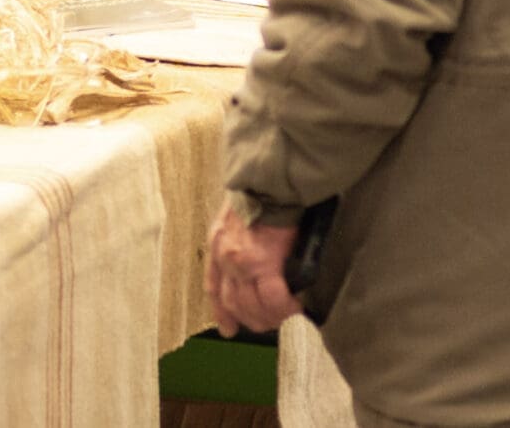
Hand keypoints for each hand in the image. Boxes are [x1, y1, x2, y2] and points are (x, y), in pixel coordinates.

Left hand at [206, 203, 302, 336]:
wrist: (272, 180)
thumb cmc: (261, 193)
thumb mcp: (235, 217)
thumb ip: (236, 242)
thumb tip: (254, 263)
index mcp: (217, 243)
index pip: (214, 288)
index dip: (222, 312)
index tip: (228, 328)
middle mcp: (224, 256)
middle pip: (234, 304)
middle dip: (251, 320)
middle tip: (268, 325)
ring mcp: (242, 262)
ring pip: (252, 306)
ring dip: (269, 319)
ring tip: (283, 320)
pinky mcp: (264, 262)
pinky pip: (274, 298)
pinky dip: (285, 309)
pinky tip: (295, 310)